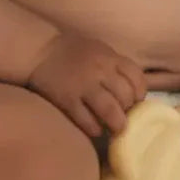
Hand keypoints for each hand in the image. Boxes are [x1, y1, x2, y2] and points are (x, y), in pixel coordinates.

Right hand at [25, 31, 147, 137]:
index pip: (136, 77)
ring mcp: (82, 86)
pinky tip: (95, 130)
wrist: (39, 50)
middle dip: (128, 110)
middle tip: (124, 117)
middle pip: (125, 96)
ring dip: (117, 124)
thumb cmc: (72, 51)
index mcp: (109, 57)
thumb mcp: (99, 50)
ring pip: (110, 111)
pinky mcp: (67, 100)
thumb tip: (133, 89)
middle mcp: (99, 71)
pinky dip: (95, 129)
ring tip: (116, 129)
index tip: (135, 101)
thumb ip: (115, 65)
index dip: (139, 93)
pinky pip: (87, 121)